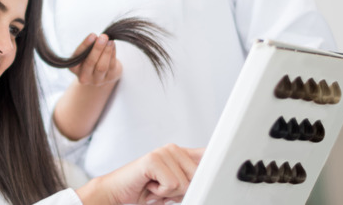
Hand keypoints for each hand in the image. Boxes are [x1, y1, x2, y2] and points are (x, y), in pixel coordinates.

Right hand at [70, 33, 121, 86]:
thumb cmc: (91, 58)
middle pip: (90, 62)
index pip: (78, 56)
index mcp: (74, 68)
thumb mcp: (85, 53)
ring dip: (107, 51)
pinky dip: (113, 54)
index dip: (85, 45)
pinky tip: (113, 45)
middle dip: (97, 48)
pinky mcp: (109, 79)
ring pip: (102, 66)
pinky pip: (111, 66)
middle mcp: (83, 76)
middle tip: (103, 37)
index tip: (93, 35)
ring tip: (110, 41)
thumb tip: (99, 38)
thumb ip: (89, 47)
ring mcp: (96, 80)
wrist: (102, 72)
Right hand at [78, 144, 203, 204]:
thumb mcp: (174, 188)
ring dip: (169, 193)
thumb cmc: (145, 190)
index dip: (215, 165)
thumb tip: (208, 182)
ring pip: (184, 183)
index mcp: (180, 153)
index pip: (207, 155)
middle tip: (163, 188)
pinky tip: (149, 185)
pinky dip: (160, 193)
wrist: (118, 192)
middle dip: (182, 190)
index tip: (224, 166)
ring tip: (155, 187)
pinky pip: (171, 184)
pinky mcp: (152, 160)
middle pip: (197, 177)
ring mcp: (162, 152)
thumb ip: (190, 181)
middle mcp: (172, 149)